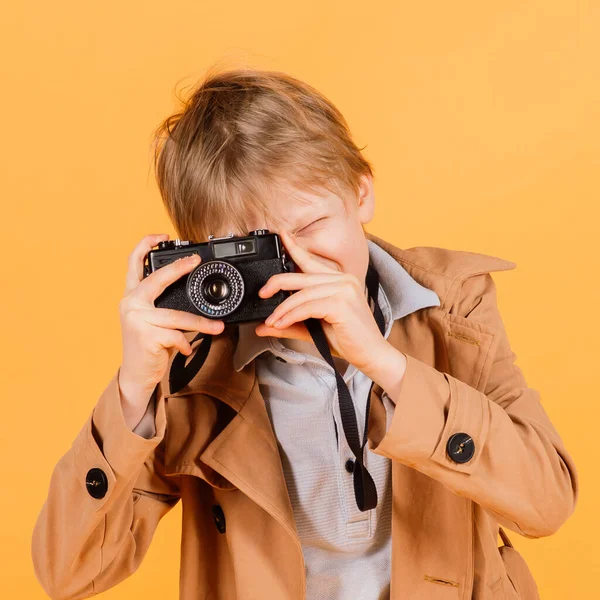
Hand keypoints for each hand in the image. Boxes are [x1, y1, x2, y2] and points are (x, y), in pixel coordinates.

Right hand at [118, 234, 224, 423]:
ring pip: (176, 315)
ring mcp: (136, 320)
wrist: (136, 374)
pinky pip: (176, 335)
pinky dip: (185, 343)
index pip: (133, 262)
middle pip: (157, 279)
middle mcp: (130, 303)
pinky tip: (184, 348)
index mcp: (132, 296)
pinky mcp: (145, 337)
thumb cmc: (149, 345)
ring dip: (201, 323)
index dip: (146, 244)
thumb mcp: (153, 320)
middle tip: (195, 261)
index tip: (163, 235)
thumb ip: (164, 304)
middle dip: (178, 268)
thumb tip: (195, 295)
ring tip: (217, 326)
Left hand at [255, 229, 387, 372]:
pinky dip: (291, 316)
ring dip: (282, 308)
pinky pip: (308, 306)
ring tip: (271, 321)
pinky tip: (281, 324)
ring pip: (302, 293)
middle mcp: (344, 280)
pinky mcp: (342, 304)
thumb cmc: (349, 340)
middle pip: (302, 276)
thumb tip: (263, 327)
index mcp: (340, 280)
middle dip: (277, 283)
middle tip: (262, 293)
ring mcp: (344, 290)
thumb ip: (290, 324)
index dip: (294, 247)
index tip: (281, 235)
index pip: (312, 261)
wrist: (371, 355)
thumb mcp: (313, 329)